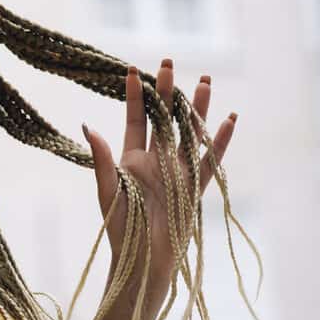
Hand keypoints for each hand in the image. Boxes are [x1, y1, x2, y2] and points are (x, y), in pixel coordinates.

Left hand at [81, 59, 237, 292]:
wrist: (142, 258)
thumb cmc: (120, 227)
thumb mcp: (107, 190)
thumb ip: (102, 158)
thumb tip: (88, 126)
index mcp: (132, 158)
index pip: (134, 119)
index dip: (133, 96)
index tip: (131, 69)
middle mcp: (156, 161)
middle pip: (164, 119)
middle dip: (167, 91)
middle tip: (169, 61)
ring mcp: (177, 173)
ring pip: (189, 133)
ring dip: (196, 108)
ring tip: (204, 80)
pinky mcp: (195, 189)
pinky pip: (210, 161)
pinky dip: (220, 142)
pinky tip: (230, 120)